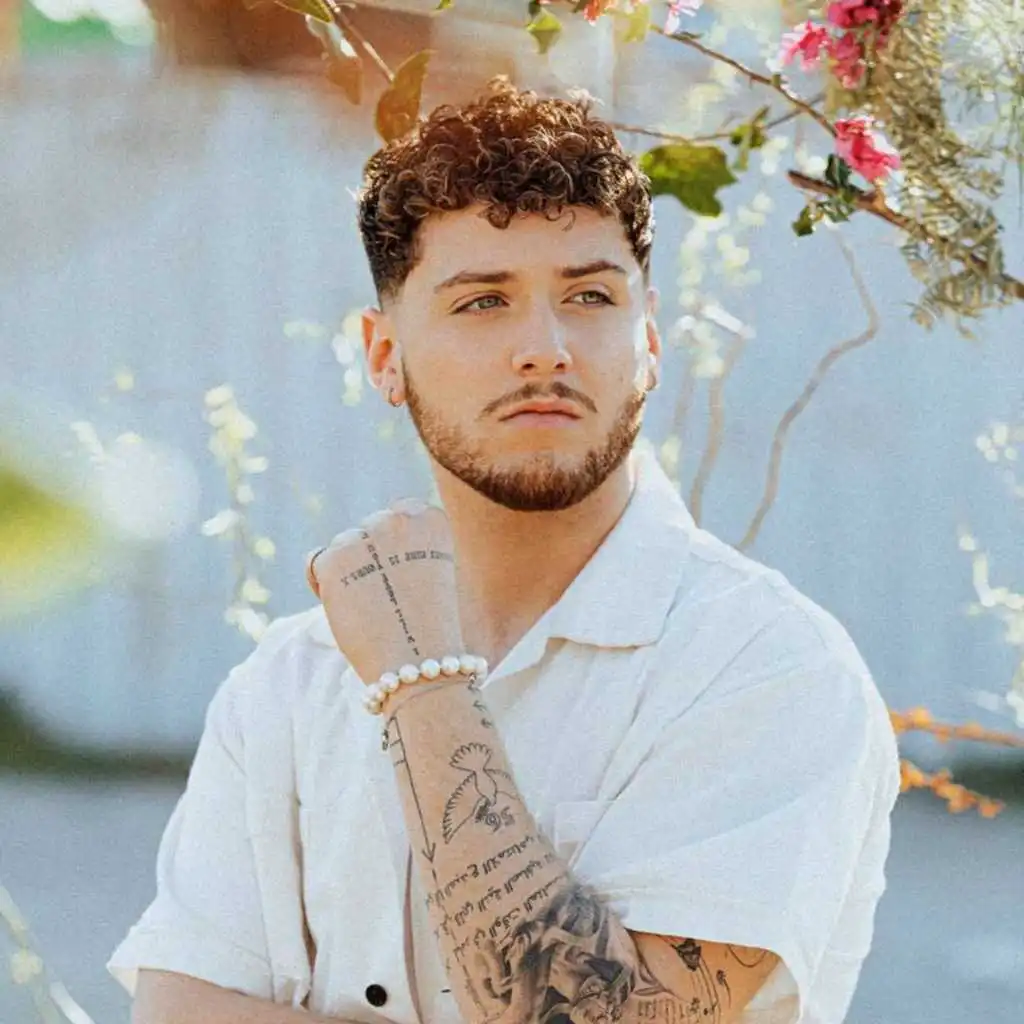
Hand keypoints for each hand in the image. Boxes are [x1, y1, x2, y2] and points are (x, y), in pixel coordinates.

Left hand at [305, 499, 463, 685]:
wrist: (422, 665)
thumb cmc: (435, 631)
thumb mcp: (438, 574)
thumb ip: (414, 548)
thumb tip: (375, 541)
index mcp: (431, 519)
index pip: (402, 512)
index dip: (397, 544)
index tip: (405, 573)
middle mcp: (397, 519)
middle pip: (370, 527)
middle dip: (372, 556)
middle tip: (387, 598)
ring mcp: (364, 537)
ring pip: (344, 545)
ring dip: (349, 571)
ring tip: (372, 609)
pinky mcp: (333, 561)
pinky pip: (316, 561)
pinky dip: (323, 583)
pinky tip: (345, 608)